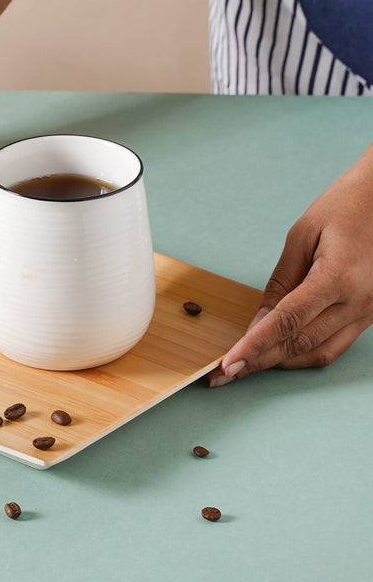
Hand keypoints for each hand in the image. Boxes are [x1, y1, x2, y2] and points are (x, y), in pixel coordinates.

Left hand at [209, 147, 372, 386]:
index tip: (228, 364)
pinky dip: (302, 354)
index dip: (254, 346)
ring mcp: (370, 312)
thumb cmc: (345, 205)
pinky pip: (334, 345)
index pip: (287, 322)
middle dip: (258, 361)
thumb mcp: (302, 235)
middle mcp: (359, 302)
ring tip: (243, 367)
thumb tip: (259, 321)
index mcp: (338, 277)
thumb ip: (280, 281)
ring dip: (278, 363)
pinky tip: (276, 354)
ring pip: (317, 352)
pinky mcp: (371, 315)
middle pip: (299, 343)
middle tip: (222, 375)